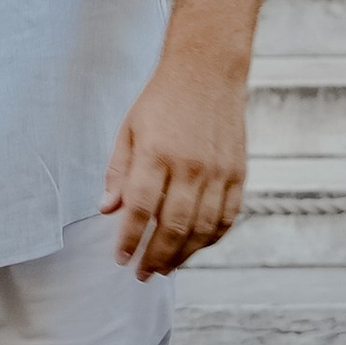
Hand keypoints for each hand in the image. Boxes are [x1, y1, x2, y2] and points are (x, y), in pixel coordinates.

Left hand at [101, 58, 248, 275]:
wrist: (207, 71)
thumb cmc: (162, 100)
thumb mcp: (129, 128)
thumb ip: (118, 171)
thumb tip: (107, 211)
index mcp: (156, 153)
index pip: (141, 208)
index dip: (129, 238)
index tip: (120, 258)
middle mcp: (190, 166)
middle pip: (173, 226)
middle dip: (156, 256)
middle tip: (143, 273)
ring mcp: (218, 172)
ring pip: (202, 229)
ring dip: (184, 255)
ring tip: (166, 268)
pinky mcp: (238, 174)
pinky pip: (227, 218)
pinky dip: (211, 239)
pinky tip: (196, 248)